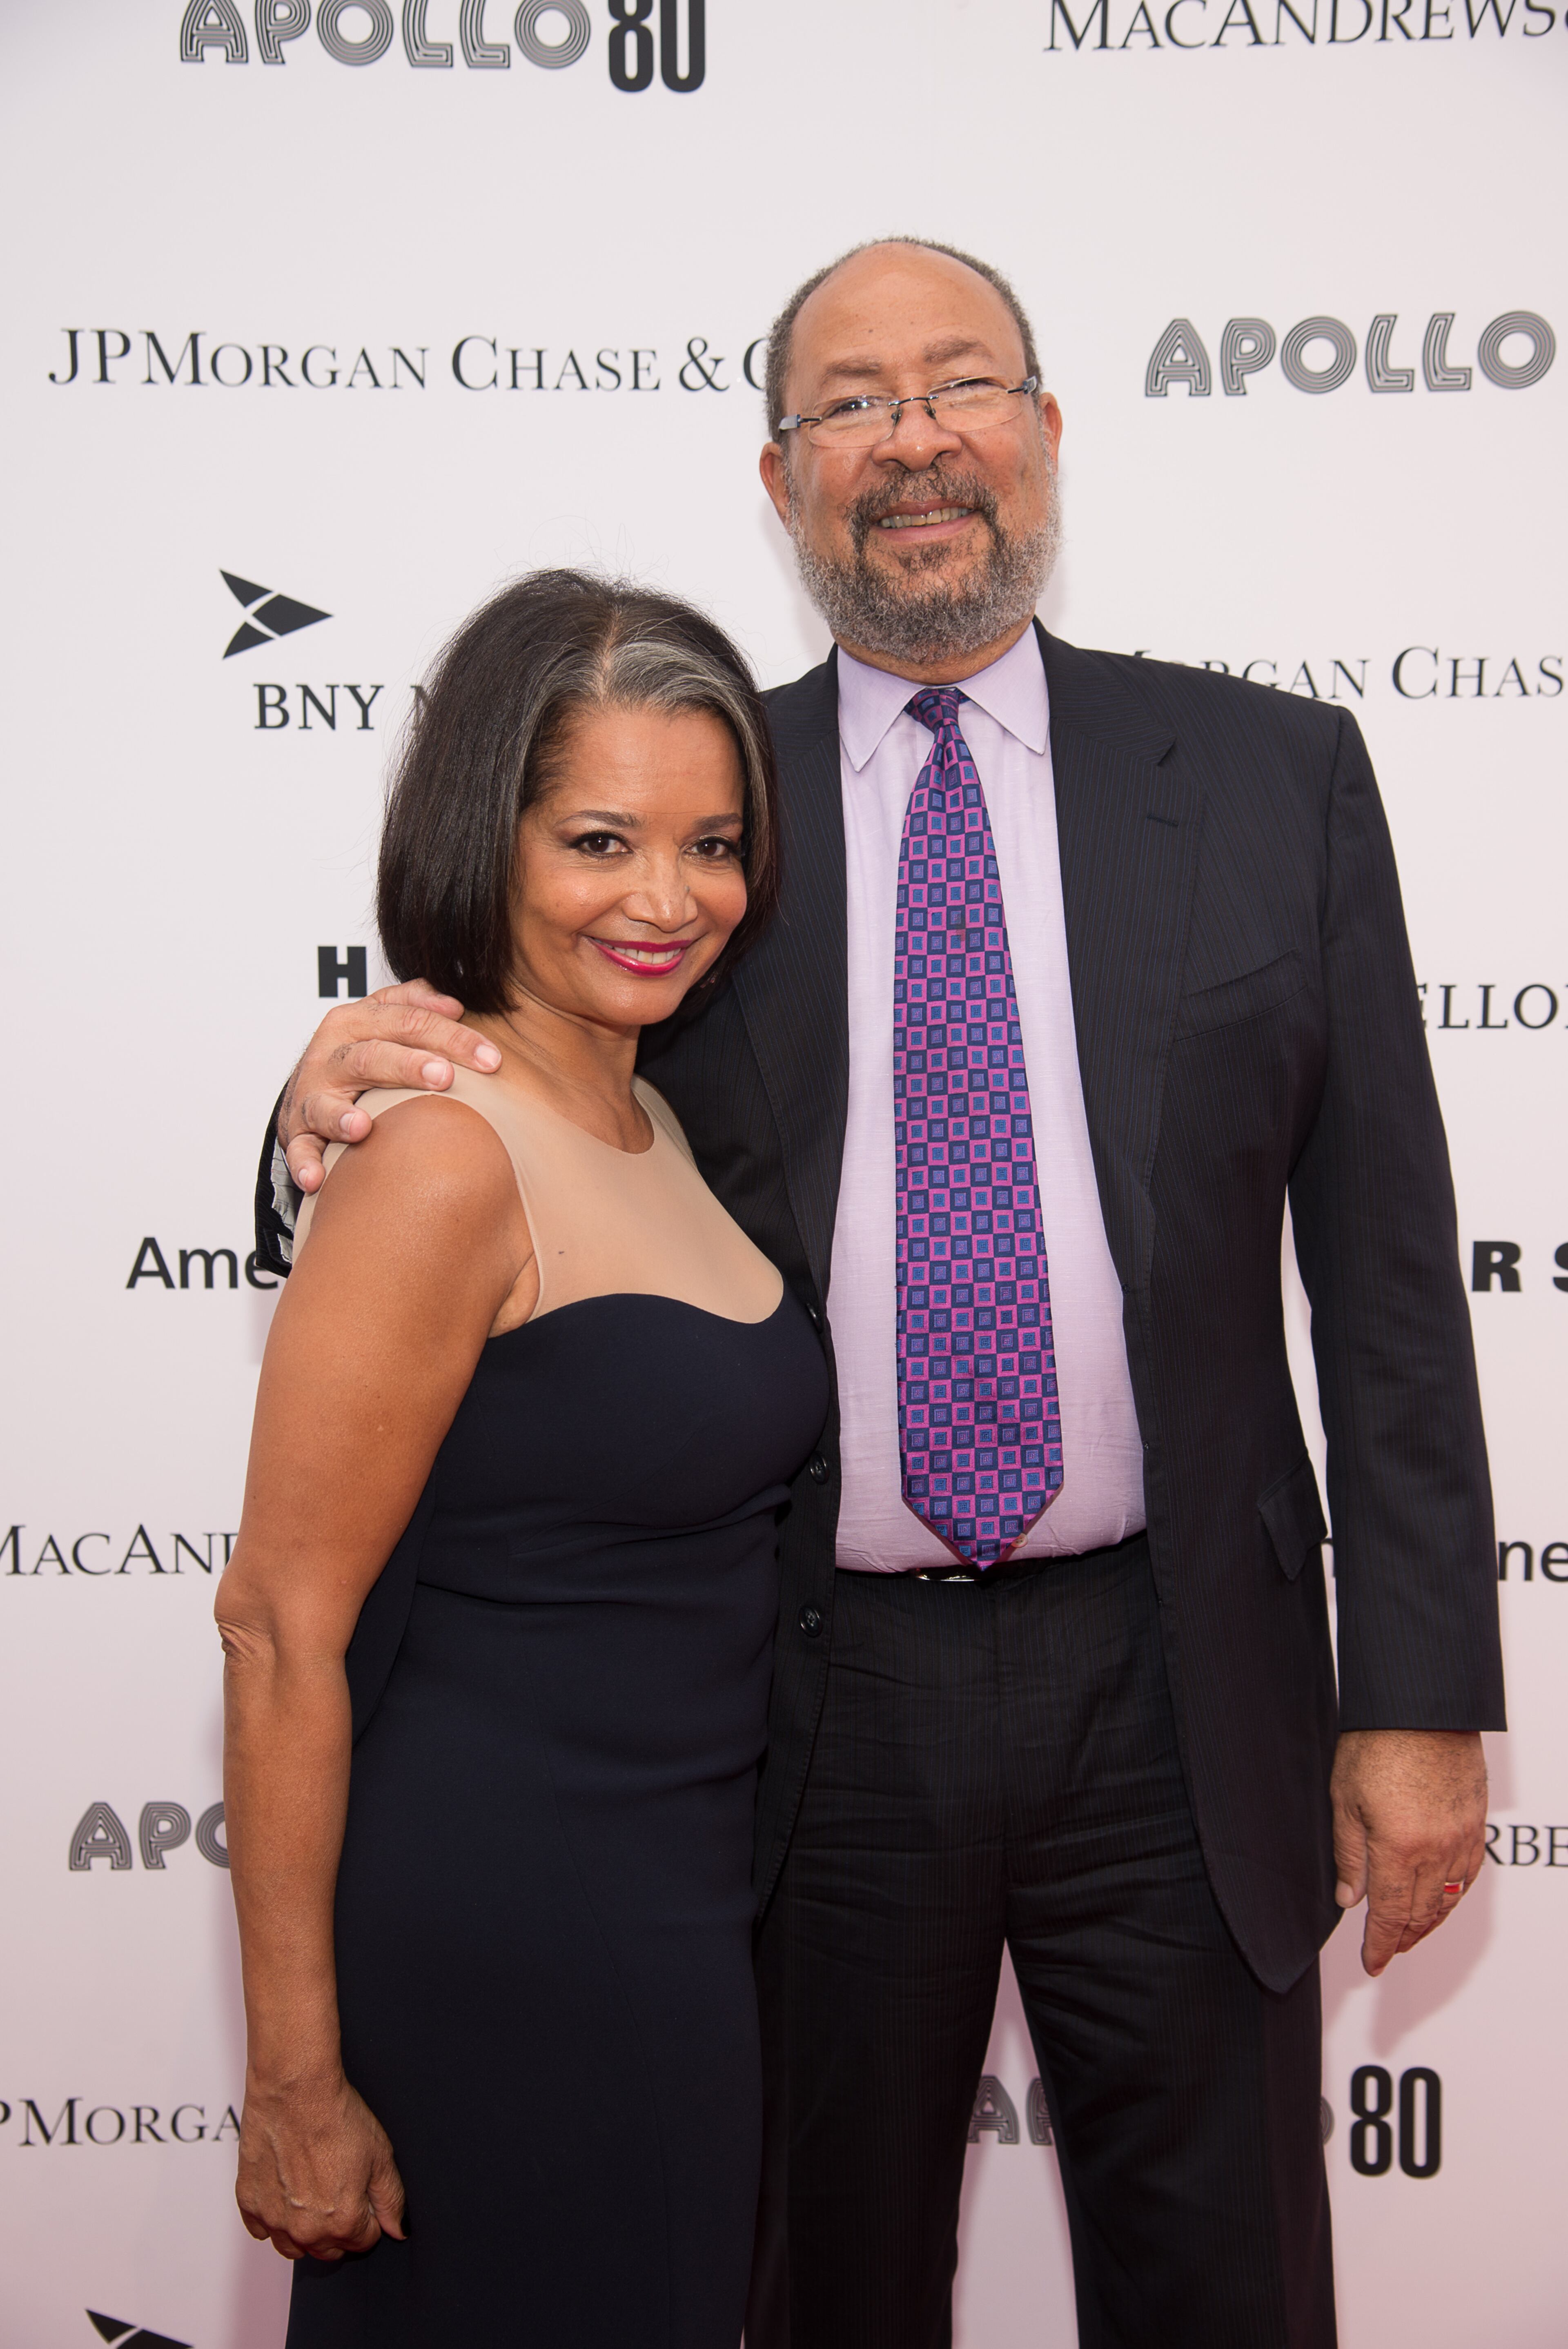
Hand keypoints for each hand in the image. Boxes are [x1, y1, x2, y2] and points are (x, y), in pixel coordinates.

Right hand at [236, 2073, 406, 2261]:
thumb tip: (397, 2230)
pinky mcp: (249, 2203)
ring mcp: (274, 2220)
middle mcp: (307, 2231)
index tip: (361, 2192)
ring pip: (294, 2247)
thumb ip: (391, 2199)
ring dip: (305, 2229)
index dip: (368, 2217)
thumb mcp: (381, 2156)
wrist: (295, 2090)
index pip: (363, 2240)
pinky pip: (262, 2229)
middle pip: (329, 2249)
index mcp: (344, 2223)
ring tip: (311, 2191)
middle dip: (339, 2227)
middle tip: (337, 2187)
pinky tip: (285, 2190)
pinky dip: (274, 2217)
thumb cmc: (337, 2117)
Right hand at [279, 980, 500, 1192]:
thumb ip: (415, 1003)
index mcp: (355, 1021)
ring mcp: (311, 1095)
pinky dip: (304, 1163)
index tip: (491, 1058)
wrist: (306, 1090)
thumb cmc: (357, 1052)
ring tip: (363, 1127)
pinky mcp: (297, 1132)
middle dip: (408, 1065)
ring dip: (341, 1116)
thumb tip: (455, 1004)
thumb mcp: (382, 1019)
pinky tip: (317, 1177)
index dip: (452, 1036)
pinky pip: (299, 1149)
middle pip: (372, 1055)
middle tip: (444, 1077)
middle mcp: (330, 1055)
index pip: (408, 1021)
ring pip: (325, 1103)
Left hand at [1331, 1728, 1487, 1976]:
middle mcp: (1437, 1850)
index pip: (1391, 1915)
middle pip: (1423, 1913)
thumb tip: (1350, 1900)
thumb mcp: (1345, 1800)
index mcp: (1399, 1849)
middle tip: (1390, 1950)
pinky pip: (1470, 1872)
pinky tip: (1444, 1897)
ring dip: (1431, 1921)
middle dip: (1405, 1938)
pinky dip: (1455, 1894)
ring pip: (1450, 1898)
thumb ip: (1348, 1855)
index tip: (1373, 1964)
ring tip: (1413, 1933)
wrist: (1420, 1707)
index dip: (1381, 1944)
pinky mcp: (1476, 1821)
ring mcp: (1462, 1837)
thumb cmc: (1375, 1743)